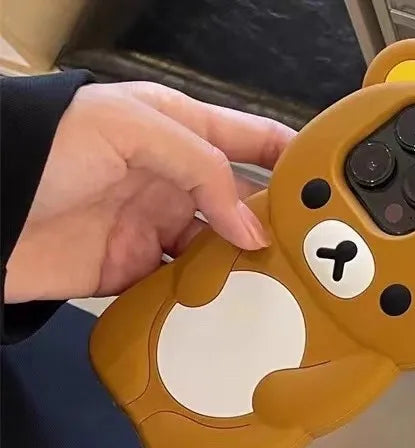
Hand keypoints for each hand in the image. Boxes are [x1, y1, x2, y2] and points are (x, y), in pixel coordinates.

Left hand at [4, 81, 295, 302]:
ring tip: (284, 288)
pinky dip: (211, 300)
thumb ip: (201, 168)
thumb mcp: (130, 130)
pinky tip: (236, 308)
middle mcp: (172, 180)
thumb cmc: (42, 150)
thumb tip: (250, 228)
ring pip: (221, 252)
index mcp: (176, 130)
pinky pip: (187, 289)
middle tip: (316, 254)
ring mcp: (156, 228)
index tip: (331, 183)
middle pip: (243, 205)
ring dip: (248, 269)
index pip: (250, 139)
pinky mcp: (138, 272)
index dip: (292, 156)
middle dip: (278, 225)